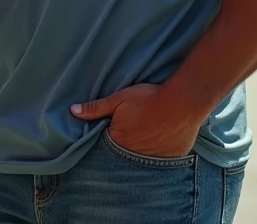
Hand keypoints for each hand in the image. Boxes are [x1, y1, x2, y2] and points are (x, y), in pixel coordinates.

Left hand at [71, 84, 202, 158]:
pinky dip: (159, 151)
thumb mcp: (119, 98)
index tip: (114, 129)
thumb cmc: (149, 98)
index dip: (111, 135)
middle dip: (126, 144)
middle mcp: (135, 155)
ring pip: (143, 157)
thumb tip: (73, 111)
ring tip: (147, 134)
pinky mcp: (171, 157)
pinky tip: (161, 139)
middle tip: (133, 130)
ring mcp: (155, 158)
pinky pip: (161, 159)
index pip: (108, 144)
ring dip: (142, 148)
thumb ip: (96, 107)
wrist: (183, 101)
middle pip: (125, 152)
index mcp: (119, 141)